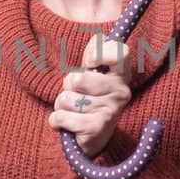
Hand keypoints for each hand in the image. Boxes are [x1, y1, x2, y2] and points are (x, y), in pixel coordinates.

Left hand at [47, 35, 131, 158]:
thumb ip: (95, 52)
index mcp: (122, 74)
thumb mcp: (94, 73)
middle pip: (77, 79)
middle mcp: (121, 92)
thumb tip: (99, 39)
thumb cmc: (91, 98)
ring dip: (62, 105)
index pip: (120, 51)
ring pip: (66, 98)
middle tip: (78, 95)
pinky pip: (60, 117)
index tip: (90, 63)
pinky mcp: (96, 129)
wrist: (95, 138)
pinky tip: (68, 125)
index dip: (97, 53)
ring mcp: (110, 111)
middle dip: (68, 87)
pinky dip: (57, 121)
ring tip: (74, 111)